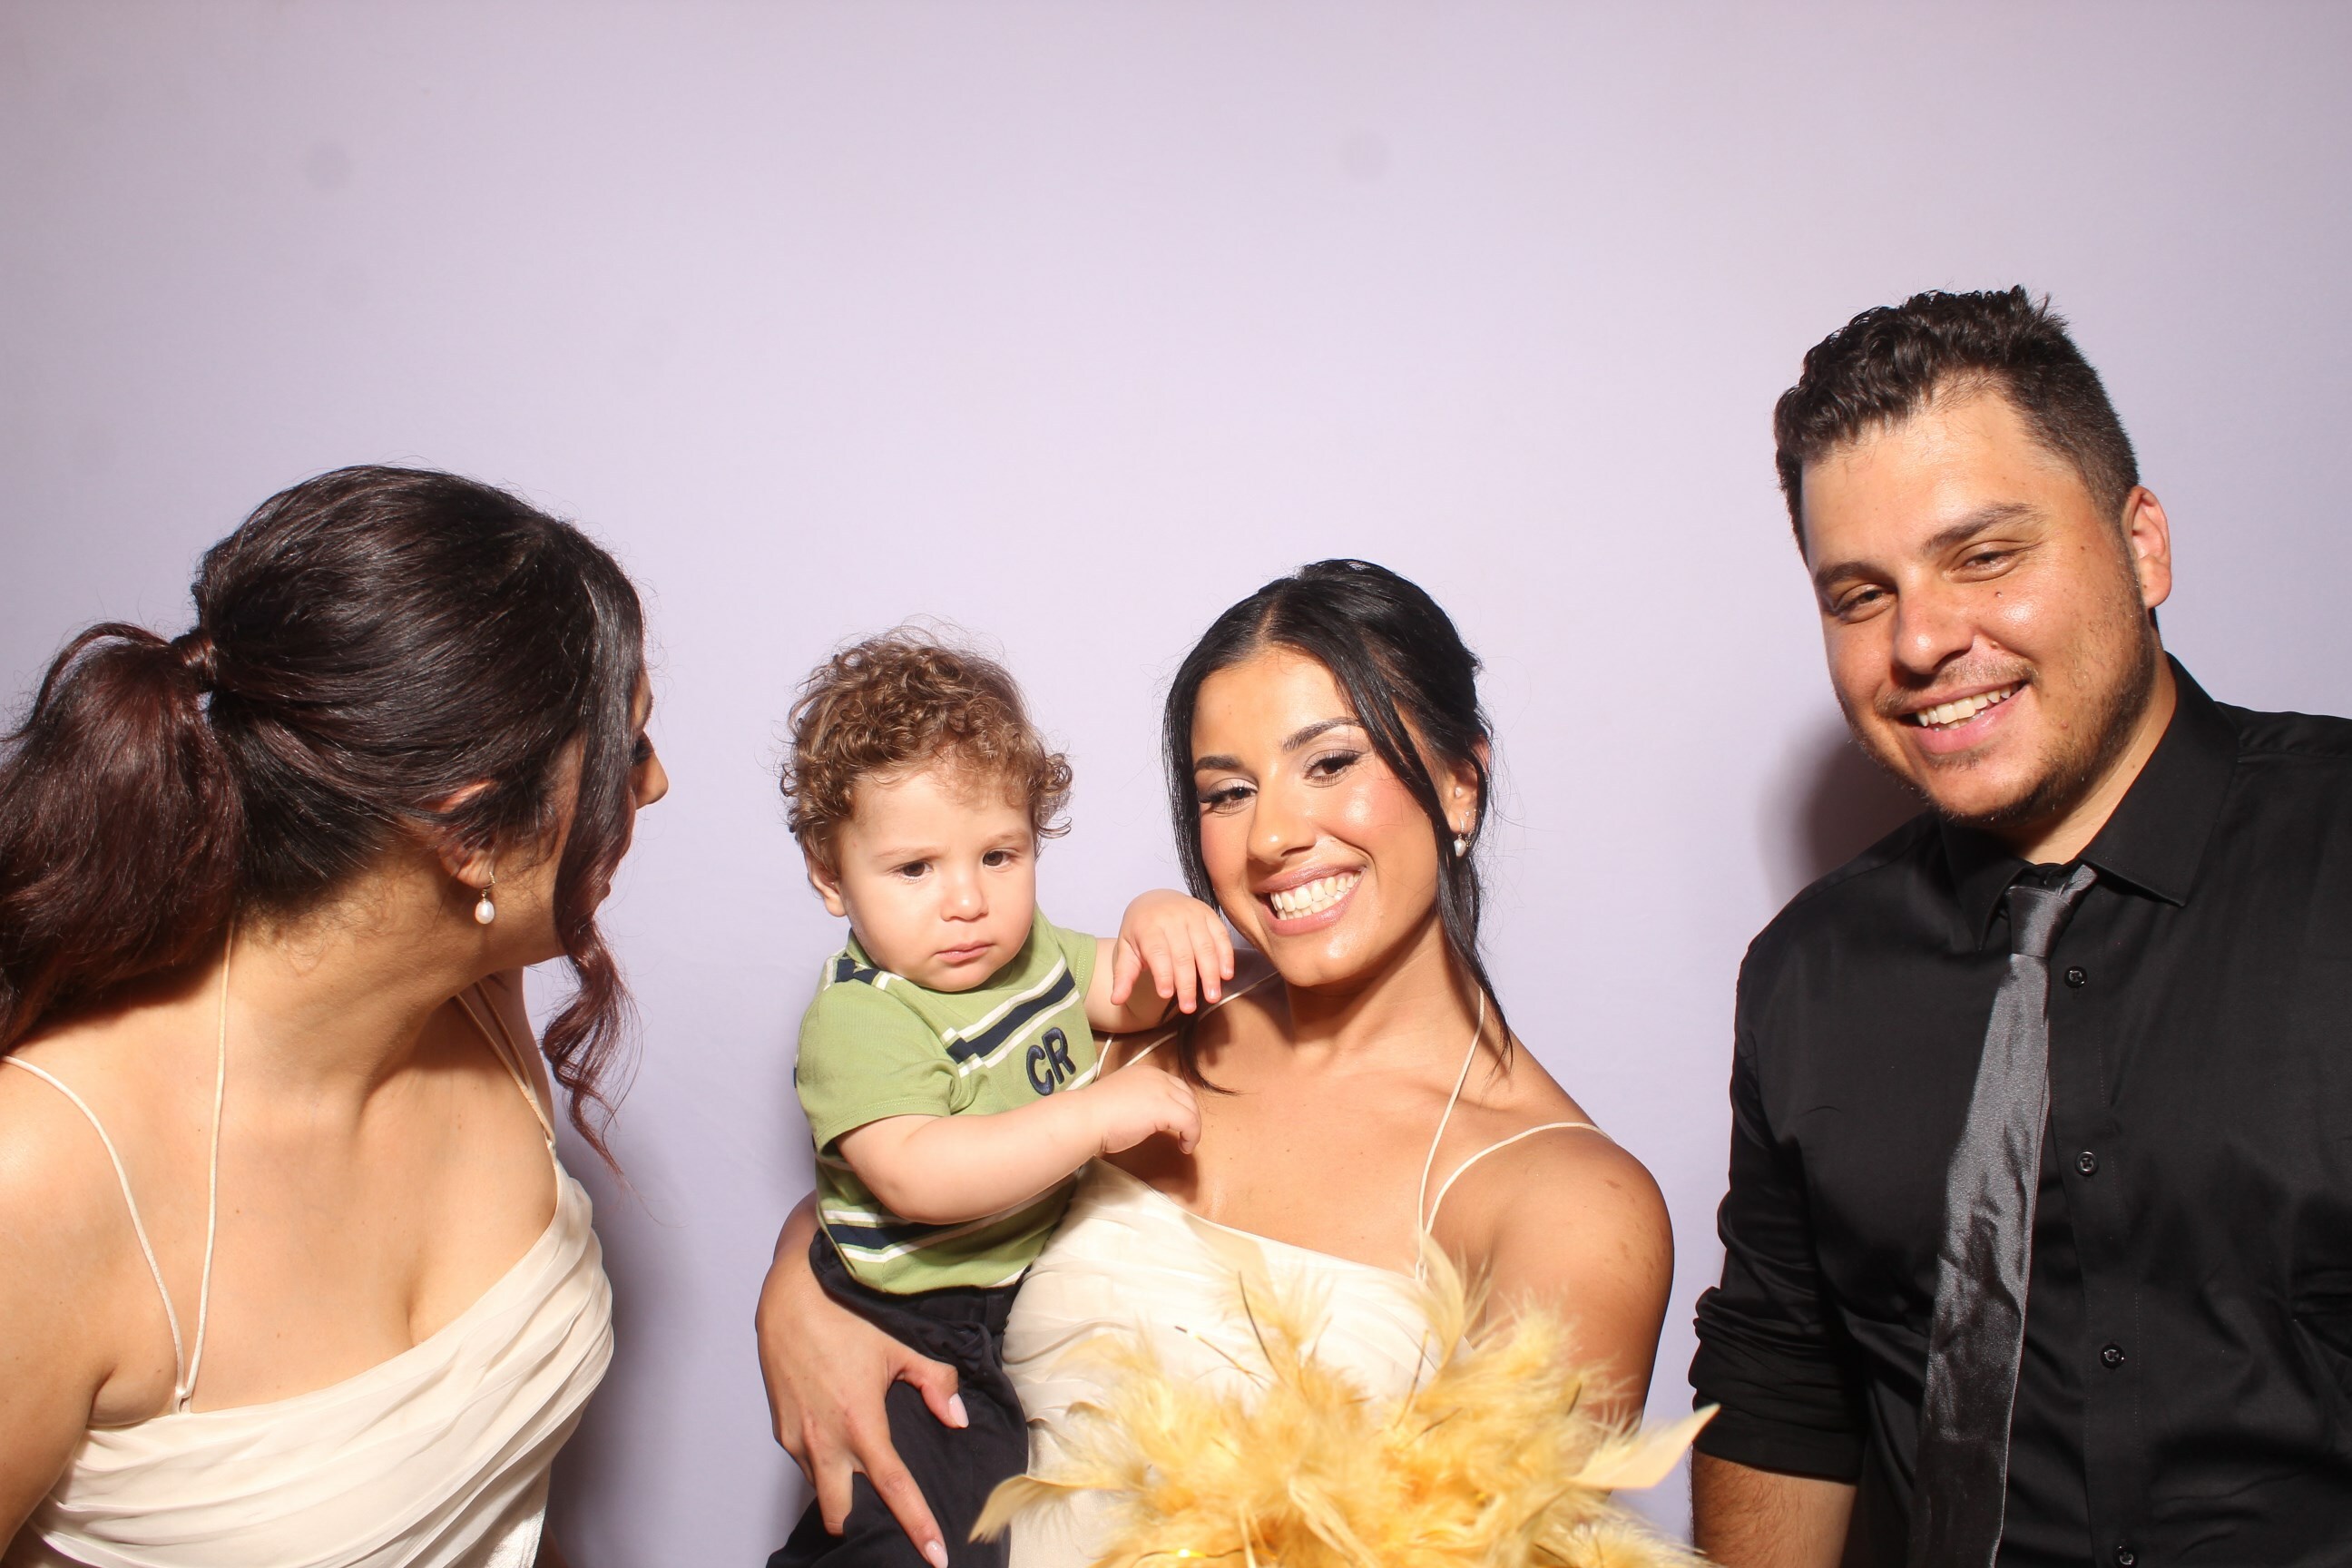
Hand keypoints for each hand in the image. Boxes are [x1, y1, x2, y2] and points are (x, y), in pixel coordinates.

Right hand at [755, 1214, 961, 1567]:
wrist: (790, 1296)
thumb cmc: (845, 1316)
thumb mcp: (899, 1346)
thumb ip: (935, 1383)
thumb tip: (956, 1418)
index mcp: (859, 1423)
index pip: (893, 1489)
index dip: (916, 1525)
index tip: (934, 1555)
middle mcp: (823, 1440)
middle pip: (841, 1513)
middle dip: (861, 1523)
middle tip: (885, 1520)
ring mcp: (796, 1438)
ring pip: (820, 1488)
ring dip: (840, 1491)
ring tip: (862, 1476)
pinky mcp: (779, 1429)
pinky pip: (805, 1463)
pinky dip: (823, 1465)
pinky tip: (837, 1445)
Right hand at [1075, 1063, 1201, 1155]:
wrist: (1087, 1117)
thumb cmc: (1096, 1113)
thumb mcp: (1121, 1097)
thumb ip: (1138, 1099)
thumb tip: (1146, 1114)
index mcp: (1145, 1072)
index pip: (1174, 1085)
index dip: (1179, 1104)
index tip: (1176, 1121)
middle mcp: (1157, 1077)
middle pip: (1187, 1095)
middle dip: (1189, 1114)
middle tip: (1184, 1132)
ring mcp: (1163, 1091)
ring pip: (1192, 1109)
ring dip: (1192, 1127)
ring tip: (1185, 1142)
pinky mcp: (1166, 1109)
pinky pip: (1191, 1123)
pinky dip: (1192, 1136)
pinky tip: (1184, 1147)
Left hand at [1110, 889, 1234, 1014]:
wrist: (1156, 899)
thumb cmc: (1141, 930)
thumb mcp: (1127, 949)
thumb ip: (1124, 975)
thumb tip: (1116, 1000)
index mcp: (1148, 926)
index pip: (1158, 953)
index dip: (1163, 974)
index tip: (1166, 995)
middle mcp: (1172, 918)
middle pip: (1183, 954)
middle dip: (1187, 983)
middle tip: (1189, 1008)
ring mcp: (1193, 914)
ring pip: (1205, 947)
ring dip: (1210, 974)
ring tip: (1212, 997)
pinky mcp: (1209, 914)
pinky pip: (1221, 936)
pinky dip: (1226, 956)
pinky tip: (1226, 975)